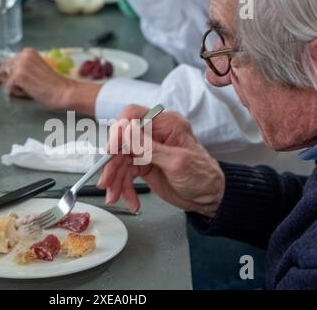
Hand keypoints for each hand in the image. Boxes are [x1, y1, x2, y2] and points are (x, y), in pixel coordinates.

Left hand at [0, 48, 73, 108]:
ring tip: (29, 91)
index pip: (8, 61)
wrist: (63, 92)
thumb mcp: (35, 72)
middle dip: (5, 80)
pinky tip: (30, 93)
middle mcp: (23, 55)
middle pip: (4, 69)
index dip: (4, 72)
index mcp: (28, 52)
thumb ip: (22, 70)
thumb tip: (2, 77)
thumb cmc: (53, 86)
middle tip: (5, 88)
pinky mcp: (19, 76)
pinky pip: (8, 88)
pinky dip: (17, 94)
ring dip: (15, 87)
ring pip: (6, 79)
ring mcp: (21, 65)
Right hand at [97, 105, 224, 216]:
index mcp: (165, 124)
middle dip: (112, 164)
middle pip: (121, 142)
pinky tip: (129, 200)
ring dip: (115, 180)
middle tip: (107, 181)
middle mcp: (153, 134)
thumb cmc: (203, 177)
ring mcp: (146, 150)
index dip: (118, 130)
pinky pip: (125, 174)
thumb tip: (126, 133)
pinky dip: (123, 188)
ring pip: (120, 161)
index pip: (133, 115)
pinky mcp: (142, 165)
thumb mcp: (177, 162)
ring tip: (115, 197)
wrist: (209, 198)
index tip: (111, 150)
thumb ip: (150, 148)